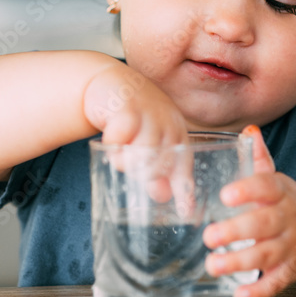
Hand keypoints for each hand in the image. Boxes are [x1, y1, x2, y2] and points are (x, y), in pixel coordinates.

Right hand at [83, 61, 188, 204]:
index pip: (185, 164)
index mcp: (178, 132)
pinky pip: (120, 136)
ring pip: (142, 151)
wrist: (114, 84)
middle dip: (146, 175)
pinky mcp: (126, 106)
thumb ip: (157, 169)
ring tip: (119, 155)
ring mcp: (149, 113)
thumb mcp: (150, 143)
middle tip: (132, 169)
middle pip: (163, 162)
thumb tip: (165, 197)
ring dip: (126, 160)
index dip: (184, 188)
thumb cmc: (135, 118)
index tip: (185, 212)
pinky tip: (110, 140)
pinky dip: (113, 144)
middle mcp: (168, 122)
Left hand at [202, 125, 295, 296]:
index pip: (267, 186)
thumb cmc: (285, 204)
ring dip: (239, 261)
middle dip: (237, 230)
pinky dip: (260, 290)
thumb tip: (249, 131)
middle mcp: (288, 219)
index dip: (248, 189)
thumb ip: (258, 159)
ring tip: (212, 265)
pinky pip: (277, 281)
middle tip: (208, 236)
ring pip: (267, 254)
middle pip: (265, 223)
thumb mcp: (276, 180)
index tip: (225, 195)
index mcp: (281, 192)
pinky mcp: (292, 270)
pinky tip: (239, 293)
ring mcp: (291, 246)